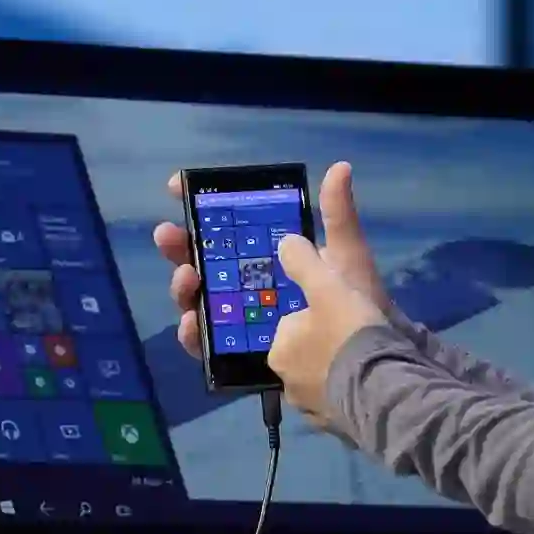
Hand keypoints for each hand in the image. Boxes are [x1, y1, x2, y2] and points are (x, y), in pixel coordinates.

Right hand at [153, 161, 390, 357]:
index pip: (228, 230)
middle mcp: (249, 288)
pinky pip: (206, 346)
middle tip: (168, 235)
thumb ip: (337, 216)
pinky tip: (190, 324)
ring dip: (183, 287)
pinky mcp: (240, 356)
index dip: (200, 209)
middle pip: (205, 263)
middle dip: (181, 247)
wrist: (364, 366)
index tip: (176, 189)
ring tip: (188, 278)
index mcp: (270, 259)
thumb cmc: (357, 307)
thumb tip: (339, 167)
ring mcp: (241, 322)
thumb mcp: (345, 257)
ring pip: (199, 300)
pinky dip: (192, 335)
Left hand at [269, 234, 386, 425]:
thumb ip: (304, 262)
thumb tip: (286, 242)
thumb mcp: (327, 286)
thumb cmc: (350, 333)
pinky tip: (371, 385)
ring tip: (369, 360)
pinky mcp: (336, 428)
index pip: (293, 324)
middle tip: (357, 335)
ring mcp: (311, 410)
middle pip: (306, 353)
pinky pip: (340, 404)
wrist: (385, 389)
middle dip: (326, 344)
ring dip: (339, 370)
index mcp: (279, 352)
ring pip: (323, 379)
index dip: (316, 314)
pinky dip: (351, 394)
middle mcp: (287, 384)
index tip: (341, 312)